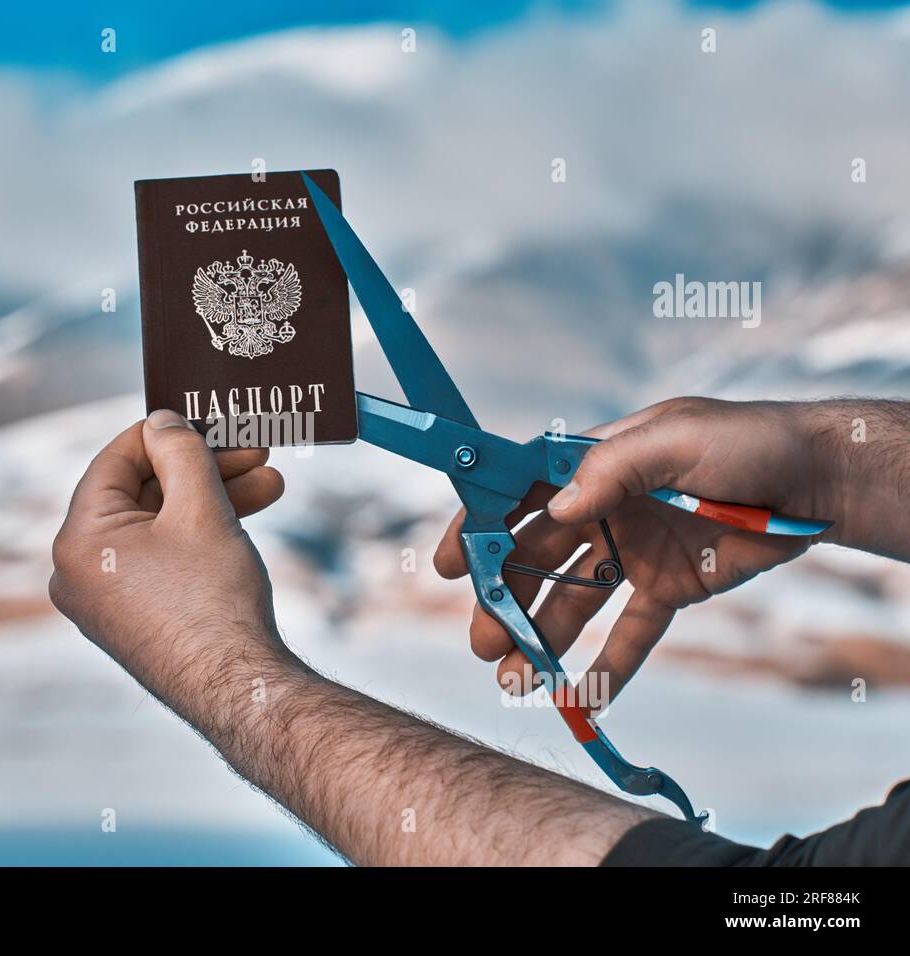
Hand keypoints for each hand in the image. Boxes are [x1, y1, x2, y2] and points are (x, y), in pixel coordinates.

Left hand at [49, 410, 287, 709]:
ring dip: (213, 500)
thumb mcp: (200, 507)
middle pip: (141, 494)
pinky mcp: (135, 619)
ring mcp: (105, 601)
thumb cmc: (213, 599)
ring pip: (159, 527)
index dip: (167, 433)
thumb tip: (161, 421)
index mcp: (77, 541)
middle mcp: (78, 572)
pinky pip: (162, 560)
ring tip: (271, 483)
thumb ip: (180, 452)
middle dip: (204, 469)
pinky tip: (246, 520)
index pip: (115, 460)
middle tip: (253, 450)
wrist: (239, 688)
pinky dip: (200, 537)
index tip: (209, 419)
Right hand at [434, 397, 828, 704]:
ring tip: (515, 680)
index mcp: (594, 465)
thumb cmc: (751, 442)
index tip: (445, 565)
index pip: (518, 496)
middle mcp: (604, 509)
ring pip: (573, 602)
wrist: (819, 482)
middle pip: (536, 560)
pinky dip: (609, 665)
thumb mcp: (678, 438)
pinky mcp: (670, 587)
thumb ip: (613, 468)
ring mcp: (634, 551)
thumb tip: (558, 510)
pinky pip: (632, 632)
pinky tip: (582, 696)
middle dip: (503, 601)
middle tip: (482, 643)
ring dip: (542, 639)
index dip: (477, 528)